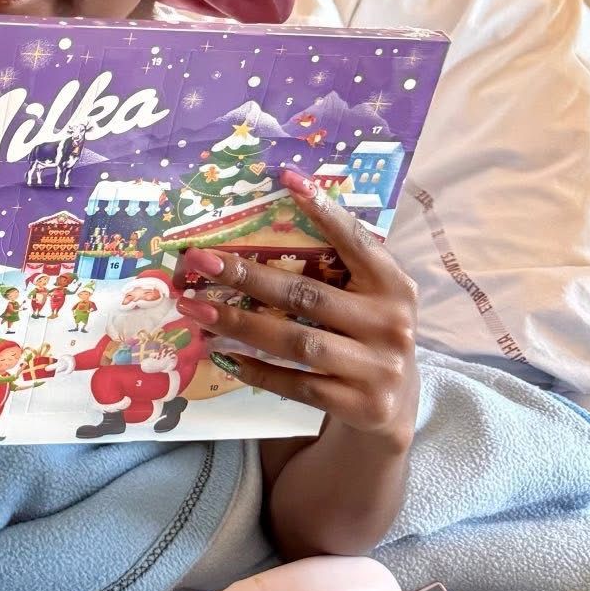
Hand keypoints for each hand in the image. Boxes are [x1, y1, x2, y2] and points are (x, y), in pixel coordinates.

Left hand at [175, 168, 419, 449]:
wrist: (393, 410)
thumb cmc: (365, 338)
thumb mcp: (366, 300)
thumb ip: (336, 268)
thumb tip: (271, 223)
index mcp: (394, 287)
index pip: (356, 242)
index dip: (324, 211)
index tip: (286, 180)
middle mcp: (392, 324)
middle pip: (306, 295)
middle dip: (246, 277)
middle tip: (199, 262)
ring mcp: (378, 368)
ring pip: (295, 341)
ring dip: (238, 323)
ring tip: (195, 310)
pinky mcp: (360, 405)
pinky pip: (295, 384)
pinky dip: (256, 369)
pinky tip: (221, 354)